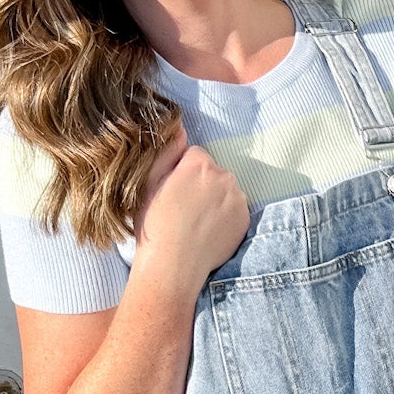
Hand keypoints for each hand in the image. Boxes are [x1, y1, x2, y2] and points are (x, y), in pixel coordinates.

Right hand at [134, 124, 249, 288]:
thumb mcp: (149, 184)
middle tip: (184, 209)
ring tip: (196, 223)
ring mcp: (237, 199)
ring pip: (225, 192)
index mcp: (198, 165)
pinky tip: (208, 232)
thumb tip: (180, 129)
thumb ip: (167, 153)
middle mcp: (223, 177)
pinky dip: (225, 218)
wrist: (173, 265)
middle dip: (201, 185)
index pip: (195, 156)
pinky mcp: (245, 220)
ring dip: (215, 201)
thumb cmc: (154, 225)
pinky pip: (235, 211)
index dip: (182, 173)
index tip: (174, 191)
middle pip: (213, 173)